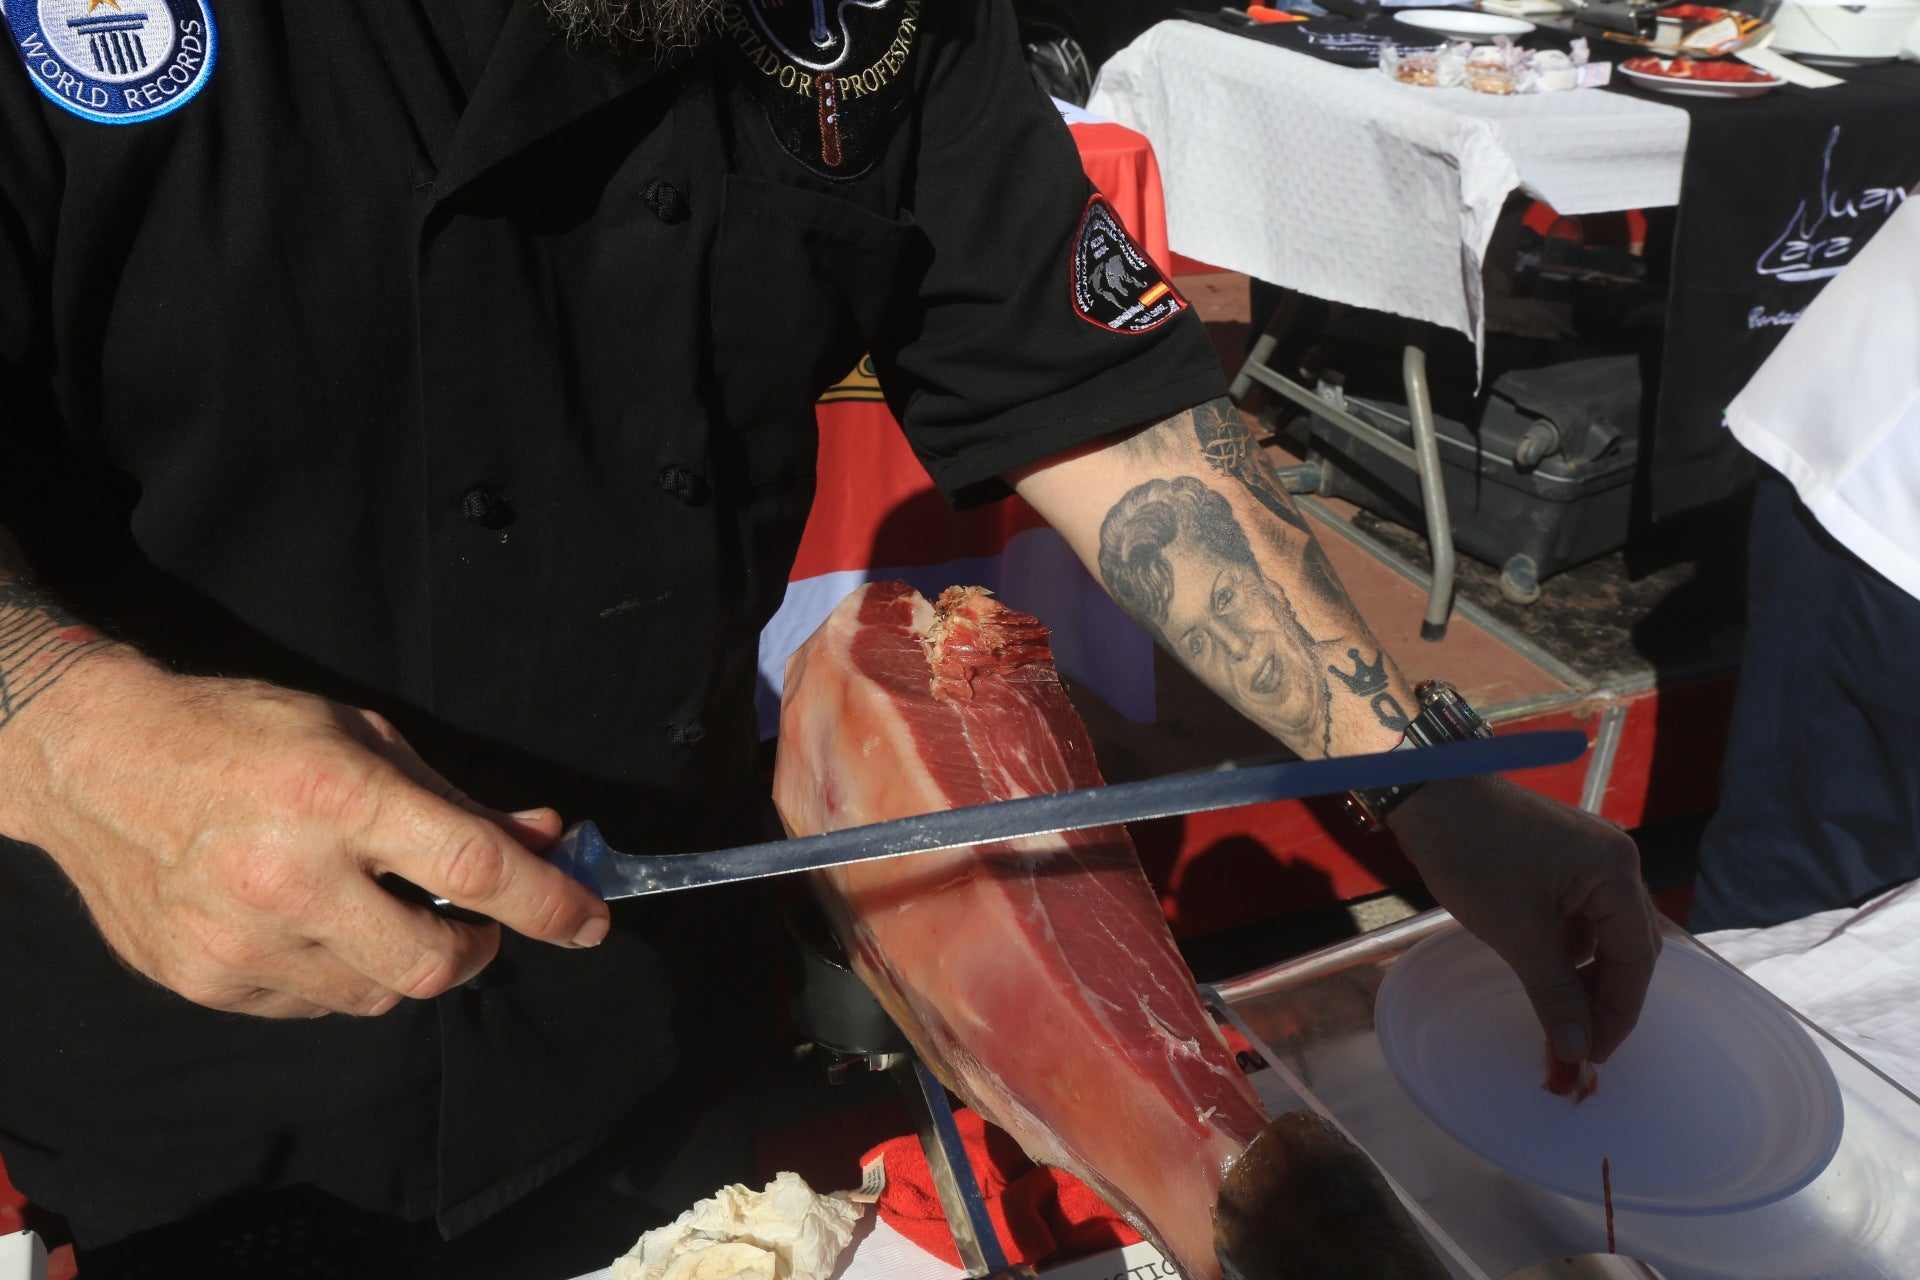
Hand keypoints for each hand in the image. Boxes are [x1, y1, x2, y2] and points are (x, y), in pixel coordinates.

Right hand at [8, 660, 609, 1017]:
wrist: (96, 764)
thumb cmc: (242, 734)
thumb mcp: (362, 736)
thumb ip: (457, 799)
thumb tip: (546, 838)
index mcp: (338, 798)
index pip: (473, 866)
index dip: (547, 901)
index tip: (591, 920)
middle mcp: (290, 877)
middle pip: (434, 962)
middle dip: (478, 947)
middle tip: (474, 919)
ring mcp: (242, 941)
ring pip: (377, 995)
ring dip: (403, 960)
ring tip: (369, 904)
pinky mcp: (206, 981)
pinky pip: (314, 1005)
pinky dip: (338, 973)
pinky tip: (307, 923)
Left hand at [1388, 775, 1660, 1064]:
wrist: (1428, 794)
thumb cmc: (1472, 854)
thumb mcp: (1516, 930)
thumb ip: (1554, 992)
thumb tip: (1577, 1050)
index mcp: (1616, 872)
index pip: (1638, 958)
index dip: (1618, 1013)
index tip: (1590, 1055)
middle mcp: (1615, 862)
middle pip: (1629, 946)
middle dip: (1607, 997)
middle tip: (1577, 1043)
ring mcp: (1589, 858)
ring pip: (1603, 933)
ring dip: (1587, 976)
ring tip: (1561, 1016)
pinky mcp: (1561, 860)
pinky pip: (1579, 916)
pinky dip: (1569, 951)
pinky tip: (1548, 976)